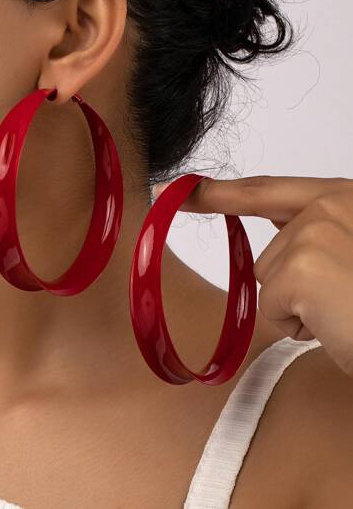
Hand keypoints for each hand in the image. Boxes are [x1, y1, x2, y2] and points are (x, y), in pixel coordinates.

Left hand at [154, 175, 352, 377]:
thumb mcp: (351, 252)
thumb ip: (314, 235)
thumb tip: (276, 236)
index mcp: (343, 198)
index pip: (266, 190)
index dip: (219, 192)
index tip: (178, 188)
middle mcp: (329, 206)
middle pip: (268, 255)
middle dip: (293, 286)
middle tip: (343, 299)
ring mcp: (314, 233)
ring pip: (268, 282)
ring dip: (300, 307)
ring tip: (345, 311)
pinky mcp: (301, 269)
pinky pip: (270, 307)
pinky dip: (297, 327)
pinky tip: (334, 326)